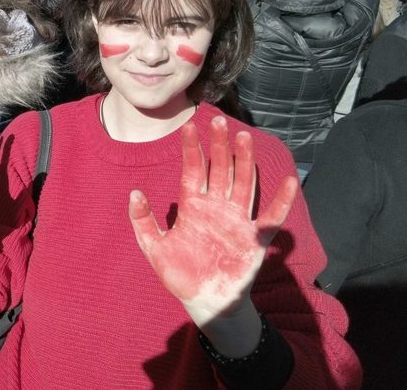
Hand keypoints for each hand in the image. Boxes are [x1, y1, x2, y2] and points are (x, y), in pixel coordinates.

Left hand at [128, 117, 296, 326]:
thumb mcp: (154, 248)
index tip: (188, 126)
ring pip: (243, 183)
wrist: (205, 301)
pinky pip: (271, 216)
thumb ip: (144, 221)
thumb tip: (134, 192)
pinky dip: (281, 201)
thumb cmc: (180, 274)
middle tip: (219, 121)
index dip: (191, 149)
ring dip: (244, 161)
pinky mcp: (255, 238)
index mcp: (193, 206)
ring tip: (244, 137)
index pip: (193, 170)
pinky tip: (289, 182)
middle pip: (220, 169)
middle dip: (219, 145)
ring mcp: (237, 220)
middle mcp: (217, 207)